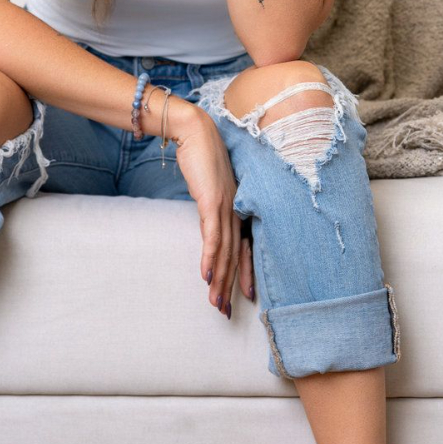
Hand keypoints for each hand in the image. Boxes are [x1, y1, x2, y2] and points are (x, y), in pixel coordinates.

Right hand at [160, 98, 255, 315]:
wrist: (196, 132)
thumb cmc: (202, 158)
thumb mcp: (209, 190)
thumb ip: (211, 209)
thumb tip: (208, 227)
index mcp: (239, 208)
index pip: (245, 247)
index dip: (246, 273)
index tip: (246, 296)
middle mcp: (238, 210)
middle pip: (237, 255)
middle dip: (232, 286)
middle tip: (227, 312)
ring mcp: (227, 206)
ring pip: (226, 251)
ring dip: (220, 280)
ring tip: (216, 303)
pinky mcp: (212, 201)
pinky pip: (212, 236)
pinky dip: (210, 258)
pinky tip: (206, 276)